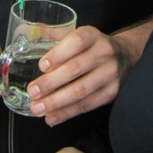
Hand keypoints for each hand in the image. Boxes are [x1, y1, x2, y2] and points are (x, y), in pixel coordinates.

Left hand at [27, 20, 152, 125]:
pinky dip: (67, 113)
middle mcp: (104, 53)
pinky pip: (87, 105)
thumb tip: (29, 39)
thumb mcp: (79, 35)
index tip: (42, 66)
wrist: (124, 56)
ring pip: (80, 90)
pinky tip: (52, 117)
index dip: (58, 54)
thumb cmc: (93, 47)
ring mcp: (109, 74)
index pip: (77, 42)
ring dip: (56, 102)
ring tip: (38, 107)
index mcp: (93, 36)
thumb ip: (56, 37)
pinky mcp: (111, 92)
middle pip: (75, 69)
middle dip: (51, 83)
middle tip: (33, 91)